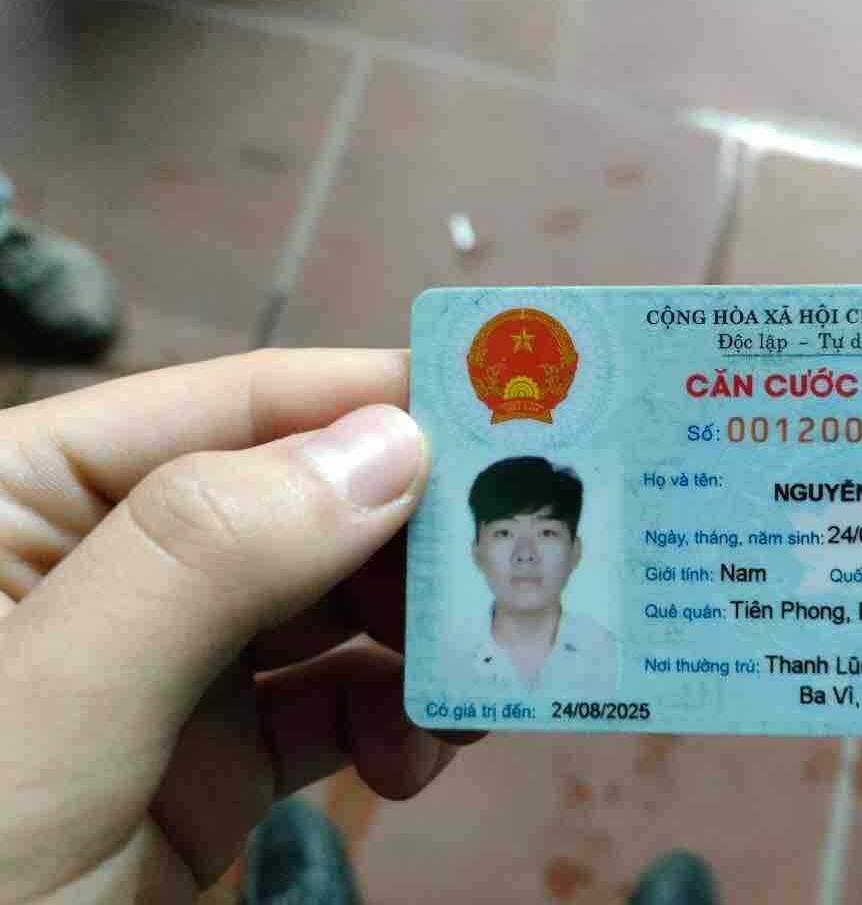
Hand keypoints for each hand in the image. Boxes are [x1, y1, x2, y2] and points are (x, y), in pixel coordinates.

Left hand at [0, 349, 470, 902]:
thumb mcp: (50, 708)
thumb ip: (206, 557)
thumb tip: (392, 443)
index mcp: (26, 494)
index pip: (230, 407)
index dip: (375, 395)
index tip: (516, 410)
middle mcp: (106, 565)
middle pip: (300, 505)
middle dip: (412, 541)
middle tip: (514, 576)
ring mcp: (161, 668)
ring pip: (329, 609)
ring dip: (414, 642)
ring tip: (476, 686)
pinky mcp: (206, 762)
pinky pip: (327, 709)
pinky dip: (391, 720)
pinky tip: (421, 756)